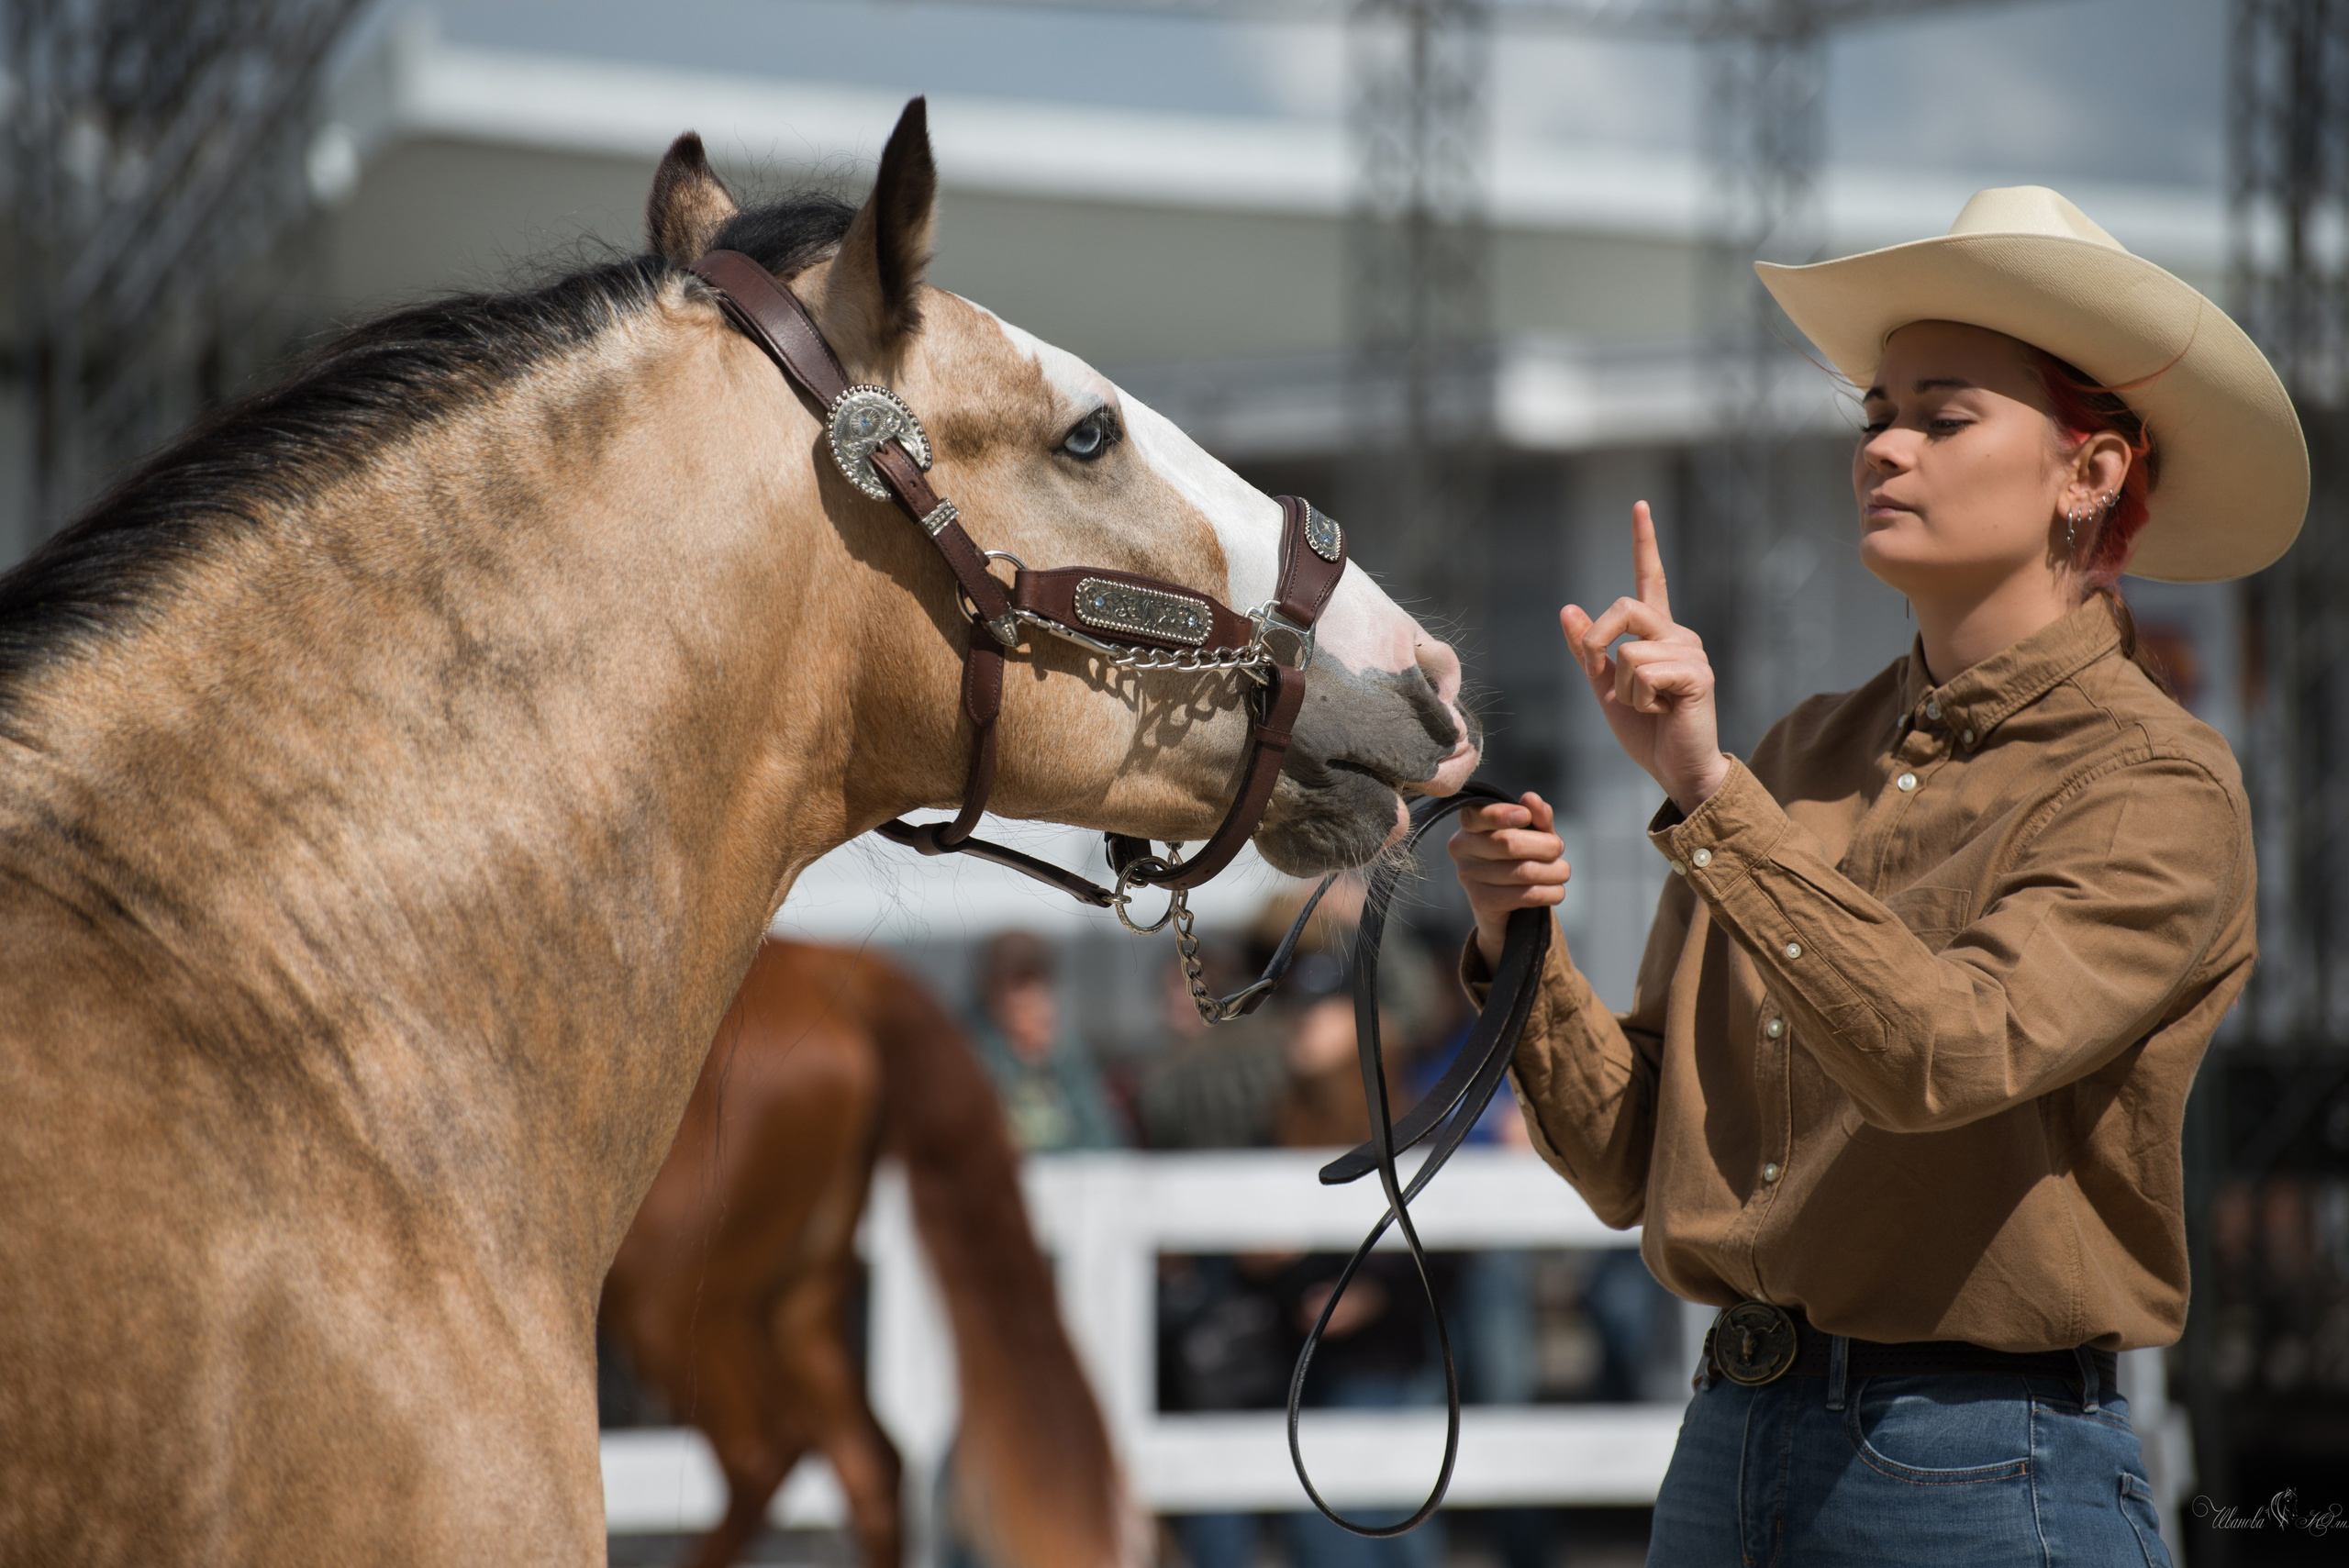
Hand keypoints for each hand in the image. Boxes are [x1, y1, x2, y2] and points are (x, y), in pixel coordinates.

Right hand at [1449, 792, 1569, 967]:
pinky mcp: (1481, 902)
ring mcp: (1469, 876)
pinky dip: (1549, 893)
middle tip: (1559, 848)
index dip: (1501, 815)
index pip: (1478, 815)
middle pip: (1508, 843)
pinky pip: (1523, 895)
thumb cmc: (1520, 858)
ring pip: (1521, 871)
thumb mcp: (1533, 834)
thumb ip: (1536, 815)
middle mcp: (1463, 848)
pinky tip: (1557, 891)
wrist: (1508, 907)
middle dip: (1544, 846)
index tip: (1525, 816)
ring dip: (1553, 871)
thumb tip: (1531, 799)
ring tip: (1563, 872)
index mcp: (1471, 825)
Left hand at [1562, 501, 1729, 813]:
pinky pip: (1642, 672)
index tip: (1638, 506)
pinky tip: (1663, 711)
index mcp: (1658, 634)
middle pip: (1624, 607)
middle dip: (1599, 643)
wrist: (1676, 769)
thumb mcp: (1605, 688)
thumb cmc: (1647, 731)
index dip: (1644, 542)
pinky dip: (1638, 699)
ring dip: (1622, 689)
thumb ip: (1588, 651)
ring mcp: (1691, 652)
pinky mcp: (1697, 674)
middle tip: (1610, 682)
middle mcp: (1678, 634)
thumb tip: (1568, 609)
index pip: (1650, 579)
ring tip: (1649, 706)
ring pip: (1628, 651)